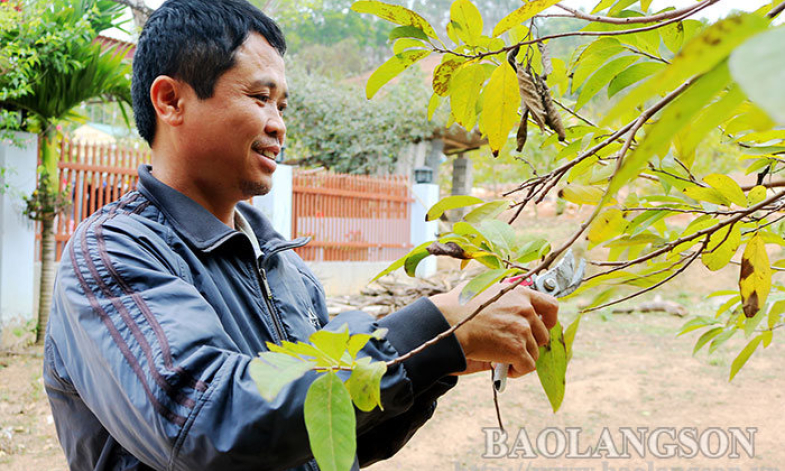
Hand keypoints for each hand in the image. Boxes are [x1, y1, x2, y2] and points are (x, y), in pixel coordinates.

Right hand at [430, 282, 557, 377]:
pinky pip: (528, 366)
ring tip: (502, 358)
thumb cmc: (457, 308)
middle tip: (512, 347)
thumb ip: (502, 296)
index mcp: (519, 292)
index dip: (549, 319)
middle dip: (530, 343)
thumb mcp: (483, 290)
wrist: (447, 324)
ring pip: (534, 352)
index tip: (542, 326)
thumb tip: (509, 303)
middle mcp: (525, 309)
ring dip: (520, 358)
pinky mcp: (516, 348)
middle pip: (543, 334)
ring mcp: (522, 329)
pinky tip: (501, 368)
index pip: (550, 305)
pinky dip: (517, 371)